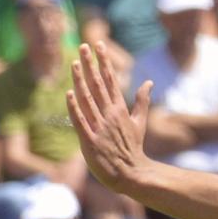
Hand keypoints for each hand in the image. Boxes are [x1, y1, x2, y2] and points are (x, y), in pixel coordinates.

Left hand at [68, 42, 154, 195]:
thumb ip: (142, 101)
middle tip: (83, 45)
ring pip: (87, 99)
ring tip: (74, 62)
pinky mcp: (89, 140)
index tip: (98, 45)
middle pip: (98, 84)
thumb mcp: (140, 122)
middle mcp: (110, 114)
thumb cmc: (133, 147)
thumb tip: (149, 81)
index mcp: (120, 109)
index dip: (104, 62)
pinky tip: (68, 93)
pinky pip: (80, 120)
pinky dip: (74, 107)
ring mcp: (99, 127)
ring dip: (80, 80)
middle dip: (90, 64)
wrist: (130, 172)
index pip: (111, 80)